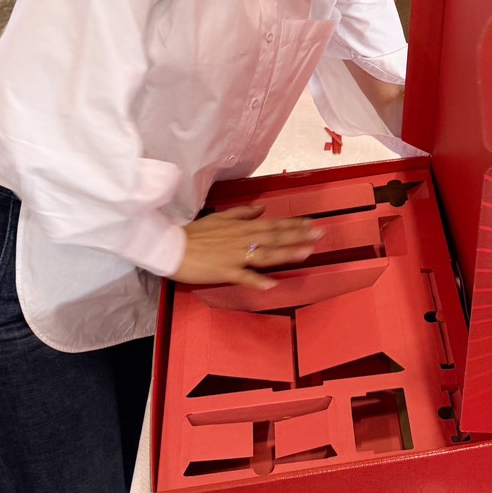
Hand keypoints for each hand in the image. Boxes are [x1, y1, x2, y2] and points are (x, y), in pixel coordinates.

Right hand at [172, 204, 322, 290]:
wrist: (171, 247)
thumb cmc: (195, 233)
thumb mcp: (220, 217)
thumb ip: (242, 213)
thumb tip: (261, 209)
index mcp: (242, 227)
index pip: (273, 224)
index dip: (293, 224)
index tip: (312, 223)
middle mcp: (242, 239)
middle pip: (275, 237)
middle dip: (299, 235)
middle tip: (320, 234)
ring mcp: (235, 255)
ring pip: (265, 254)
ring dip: (287, 253)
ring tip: (306, 253)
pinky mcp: (225, 271)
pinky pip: (244, 276)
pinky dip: (258, 280)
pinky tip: (272, 284)